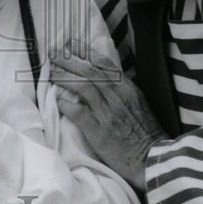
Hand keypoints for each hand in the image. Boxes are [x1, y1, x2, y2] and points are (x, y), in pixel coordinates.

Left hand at [49, 40, 166, 195]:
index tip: (70, 45)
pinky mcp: (99, 131)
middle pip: (89, 72)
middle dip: (69, 60)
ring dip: (64, 77)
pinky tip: (57, 99)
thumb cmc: (145, 133)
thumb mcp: (138, 104)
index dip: (85, 52)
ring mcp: (107, 113)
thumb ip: (122, 90)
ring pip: (82, 87)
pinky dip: (67, 104)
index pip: (104, 64)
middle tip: (53, 53)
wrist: (152, 159)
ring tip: (51, 71)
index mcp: (128, 89)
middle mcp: (117, 97)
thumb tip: (103, 77)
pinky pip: (79, 112)